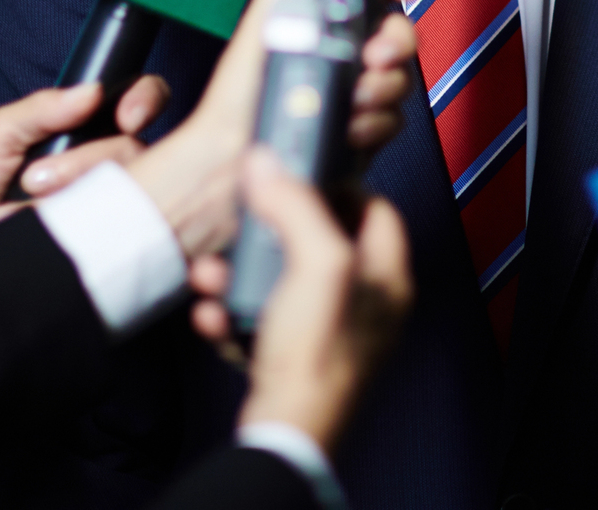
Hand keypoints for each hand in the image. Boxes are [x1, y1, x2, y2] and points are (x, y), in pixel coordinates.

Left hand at [0, 74, 170, 260]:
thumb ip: (40, 108)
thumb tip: (93, 91)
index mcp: (84, 126)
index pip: (138, 100)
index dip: (144, 101)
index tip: (128, 118)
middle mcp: (102, 161)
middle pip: (133, 147)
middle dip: (91, 159)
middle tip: (36, 179)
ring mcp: (105, 201)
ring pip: (127, 187)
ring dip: (75, 192)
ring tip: (28, 206)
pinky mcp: (101, 238)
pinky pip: (114, 228)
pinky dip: (79, 225)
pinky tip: (47, 228)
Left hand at [126, 0, 417, 258]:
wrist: (229, 164)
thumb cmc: (236, 99)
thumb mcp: (264, 21)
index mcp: (324, 23)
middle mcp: (344, 56)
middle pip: (399, 37)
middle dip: (392, 45)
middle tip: (369, 56)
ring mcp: (355, 95)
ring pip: (400, 82)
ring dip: (377, 90)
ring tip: (346, 98)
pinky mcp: (362, 133)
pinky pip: (391, 123)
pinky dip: (371, 125)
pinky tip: (346, 126)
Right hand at [188, 148, 413, 451]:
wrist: (284, 433)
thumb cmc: (317, 359)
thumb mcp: (316, 266)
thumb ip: (295, 207)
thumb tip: (270, 164)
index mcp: (386, 278)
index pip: (375, 209)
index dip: (338, 186)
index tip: (300, 175)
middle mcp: (363, 304)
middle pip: (319, 243)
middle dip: (270, 233)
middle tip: (245, 222)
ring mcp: (328, 333)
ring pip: (281, 282)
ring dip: (240, 274)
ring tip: (212, 274)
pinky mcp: (294, 357)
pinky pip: (260, 320)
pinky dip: (233, 313)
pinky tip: (212, 314)